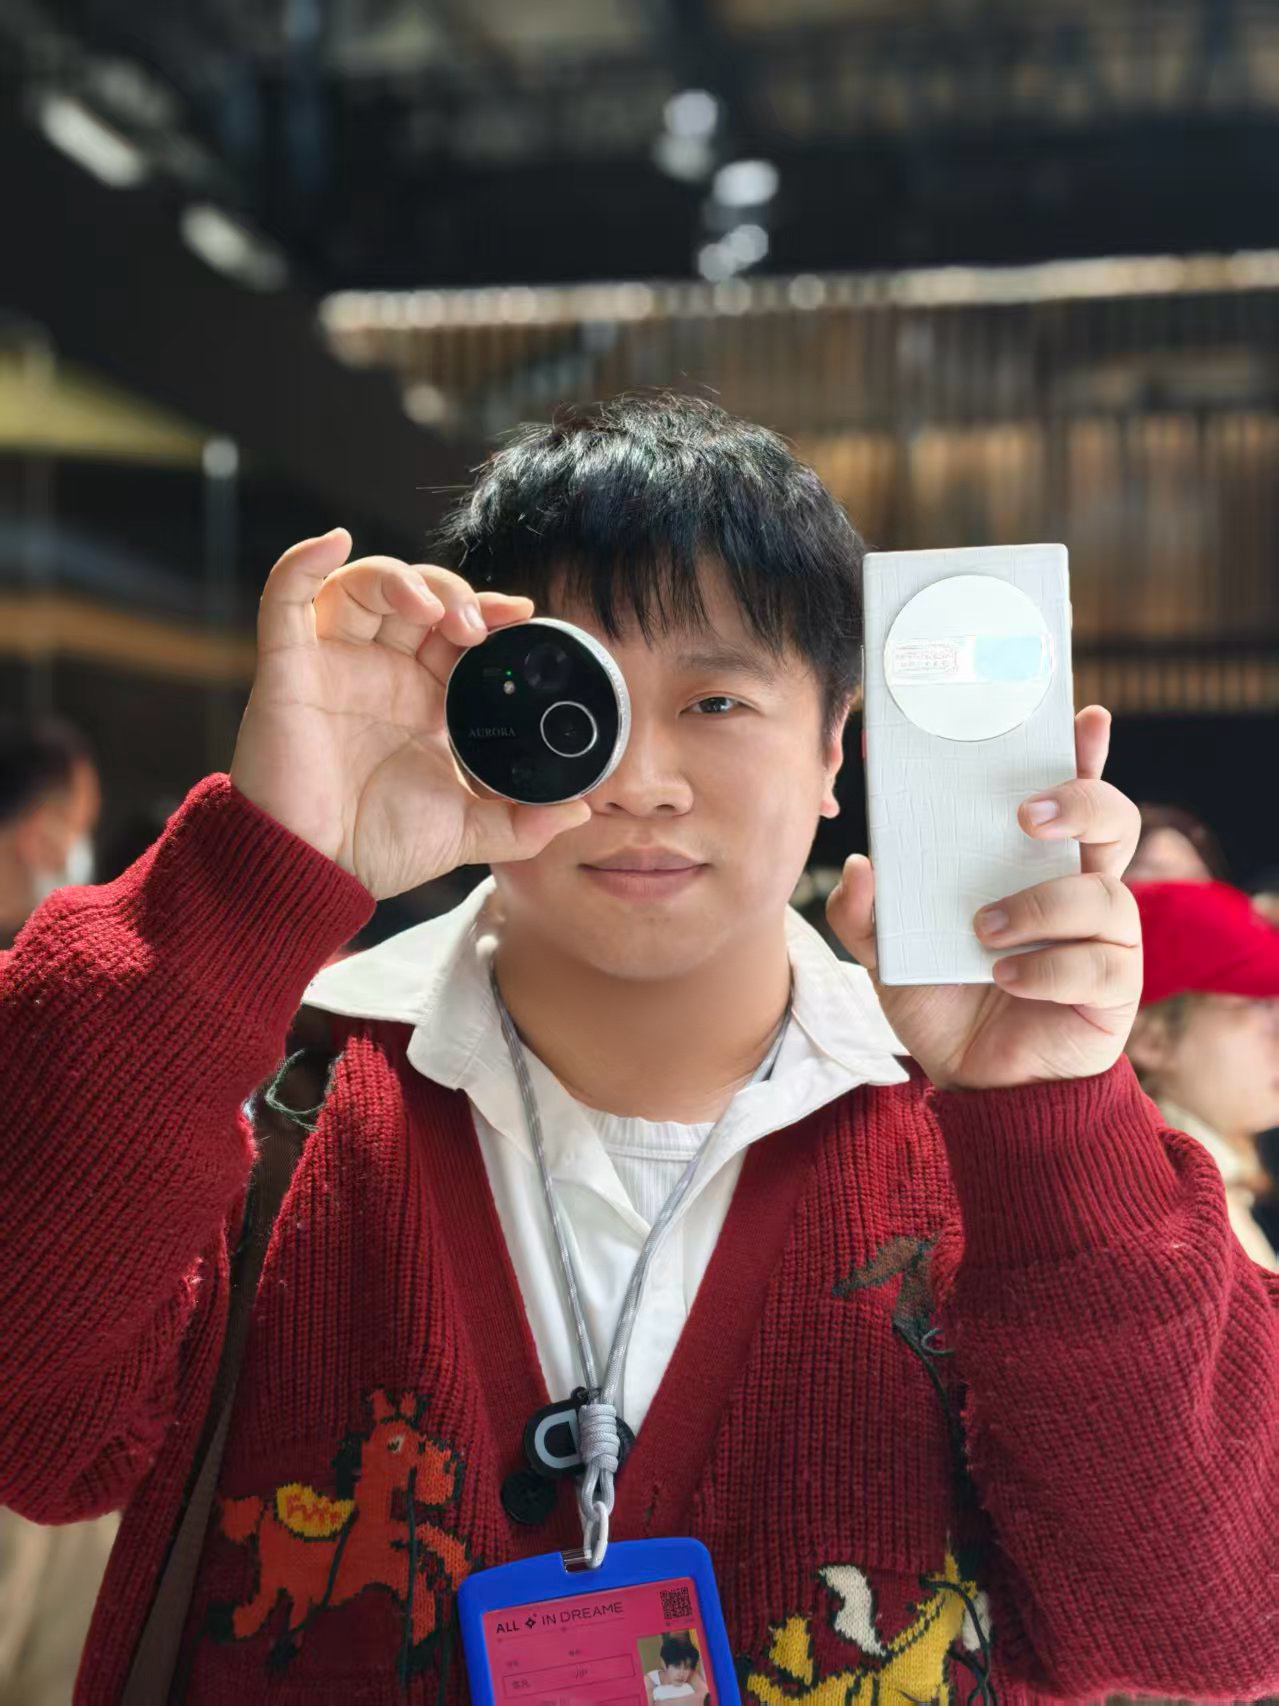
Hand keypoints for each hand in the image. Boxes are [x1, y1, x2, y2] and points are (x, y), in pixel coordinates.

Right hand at [230, 530, 589, 897]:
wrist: (314, 873)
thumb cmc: (377, 848)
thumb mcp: (466, 833)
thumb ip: (523, 823)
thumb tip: (581, 809)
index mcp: (420, 698)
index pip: (456, 630)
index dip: (487, 610)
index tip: (521, 614)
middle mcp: (378, 671)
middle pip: (416, 596)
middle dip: (453, 594)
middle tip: (477, 627)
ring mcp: (330, 665)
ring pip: (361, 585)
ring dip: (401, 579)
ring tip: (431, 610)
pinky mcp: (286, 669)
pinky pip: (285, 598)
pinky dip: (303, 560)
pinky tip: (334, 540)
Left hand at [826, 706, 1142, 1089]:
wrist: (975, 1085)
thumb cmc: (944, 1001)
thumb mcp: (888, 954)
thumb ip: (865, 912)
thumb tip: (860, 867)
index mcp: (1032, 863)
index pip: (1069, 794)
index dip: (1083, 754)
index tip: (1084, 720)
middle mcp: (1078, 888)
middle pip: (1113, 819)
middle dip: (1081, 801)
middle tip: (1024, 816)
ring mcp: (1104, 938)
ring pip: (1105, 894)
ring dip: (1039, 907)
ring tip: (983, 931)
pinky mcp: (1113, 988)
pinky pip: (1099, 964)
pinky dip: (1045, 969)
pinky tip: (1006, 978)